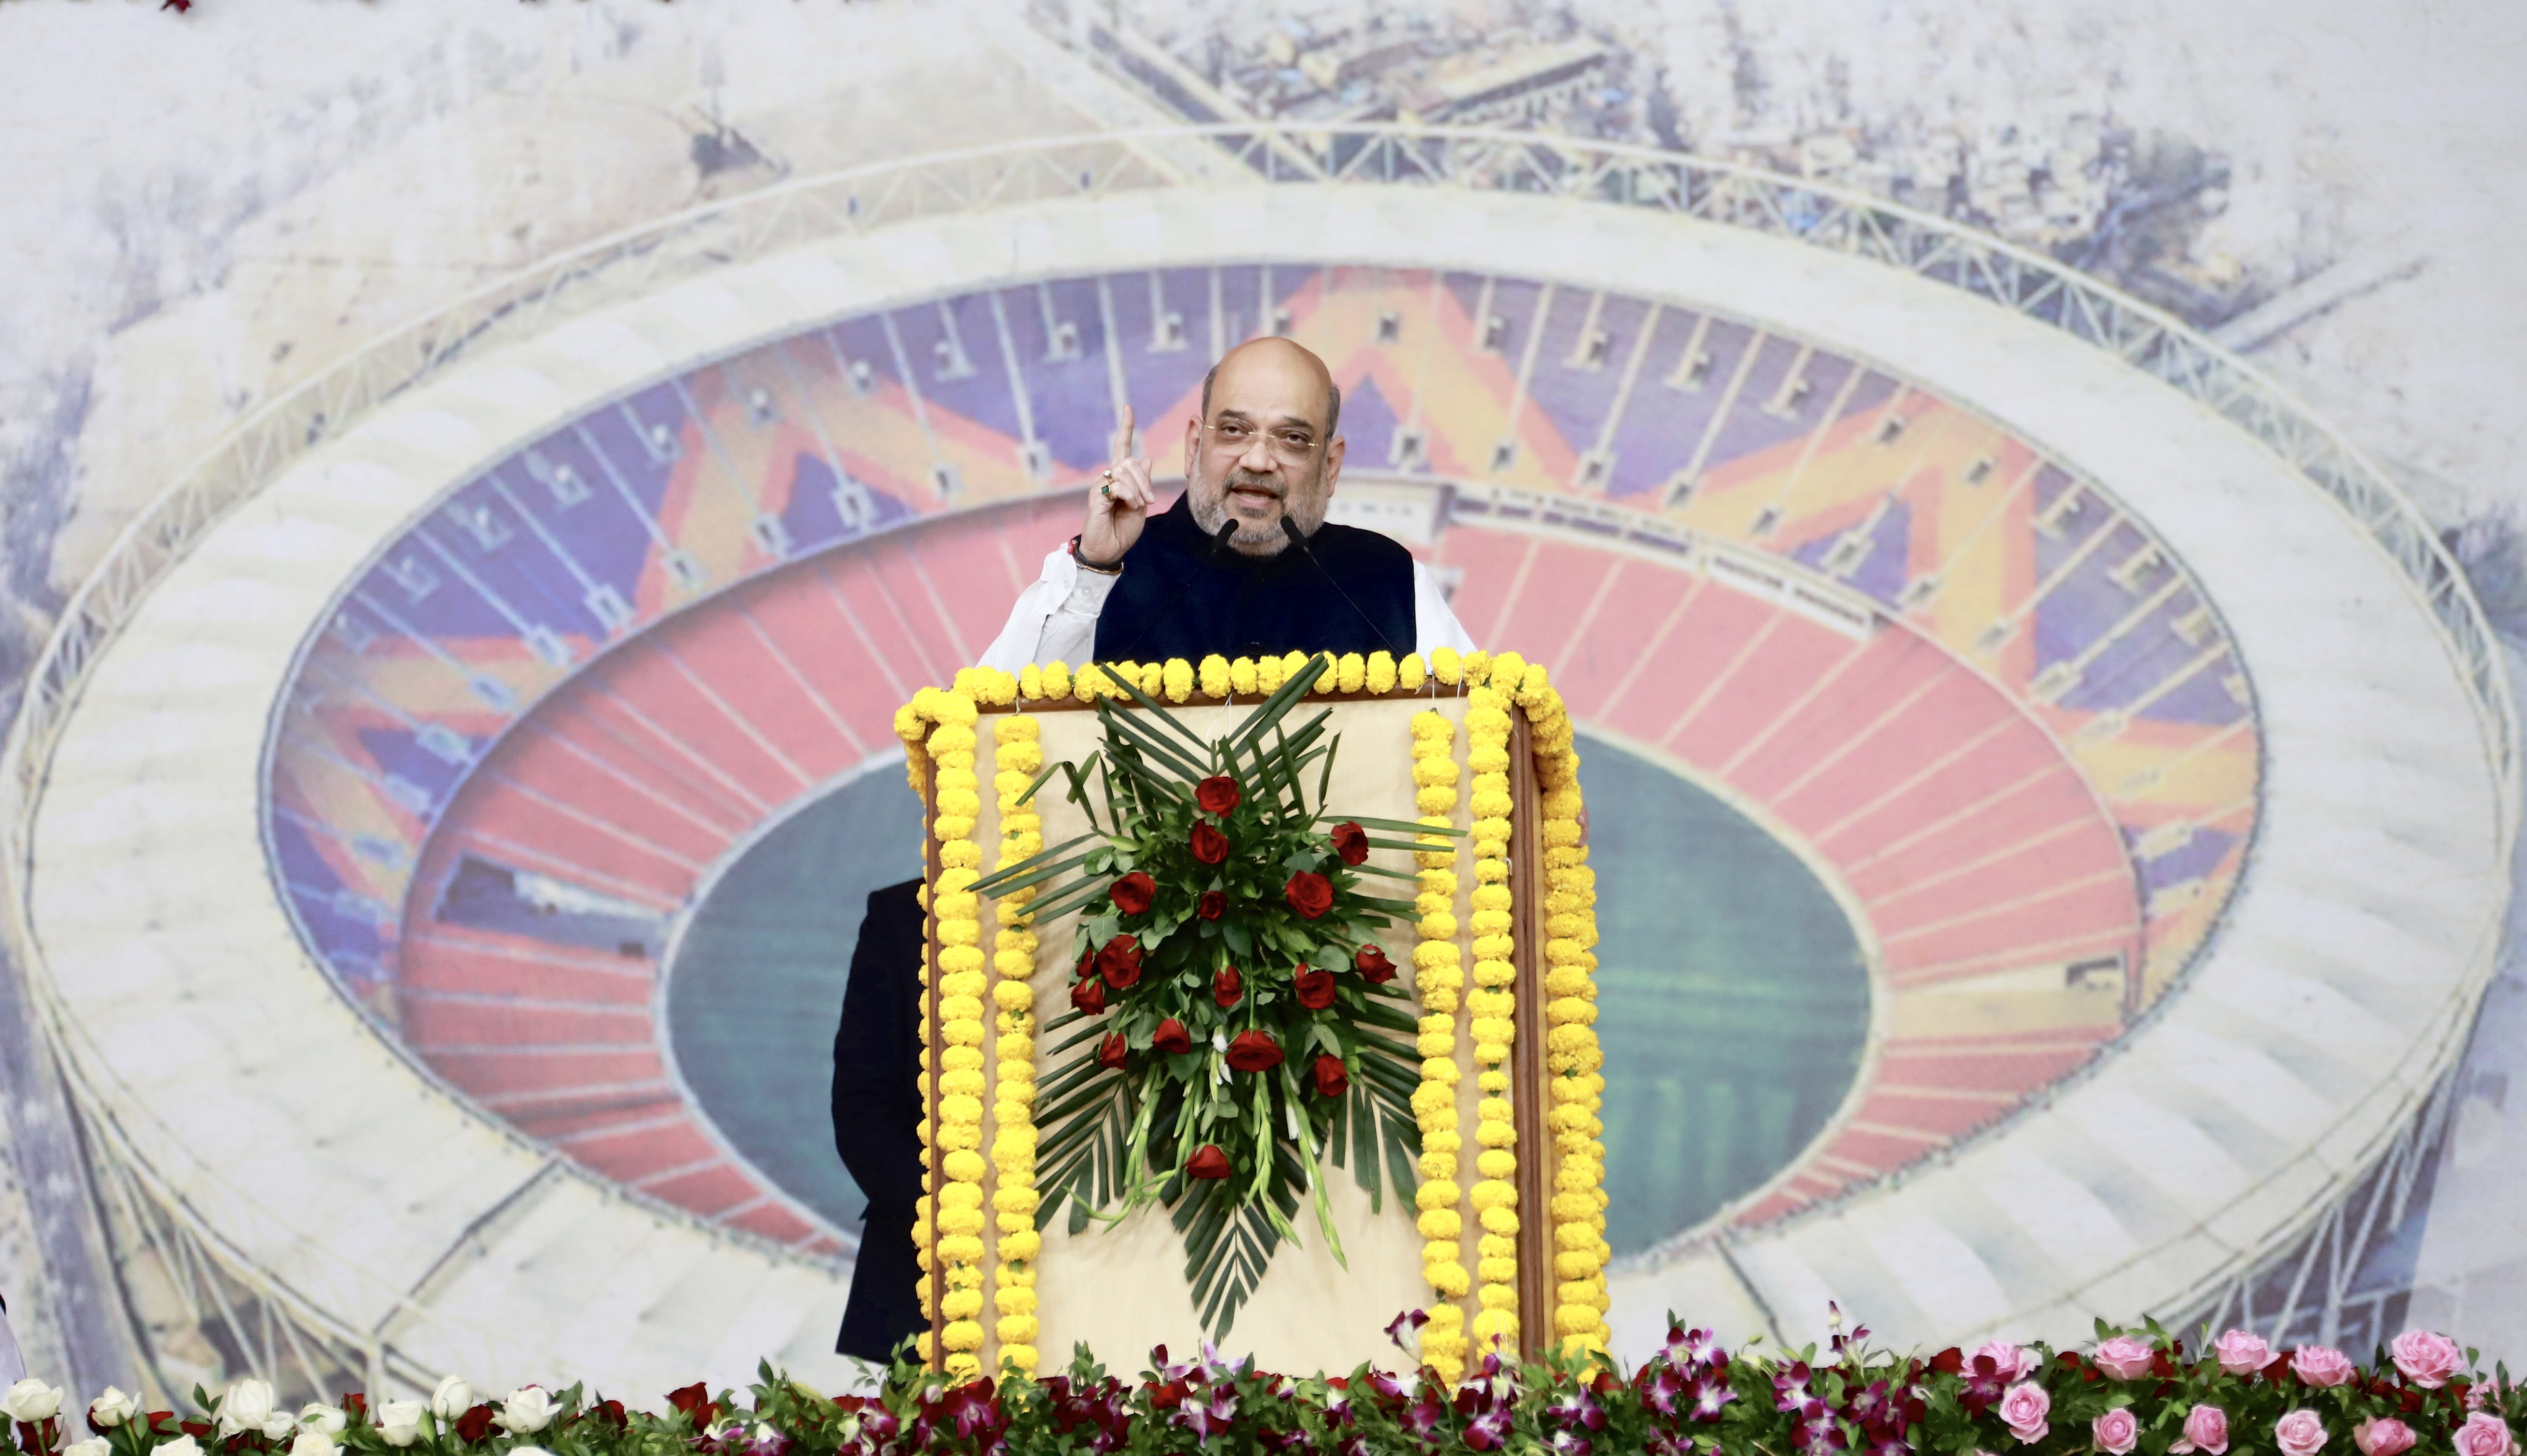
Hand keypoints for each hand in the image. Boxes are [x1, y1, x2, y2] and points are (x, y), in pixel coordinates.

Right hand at [1080, 404, 1154, 566]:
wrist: (1109, 550)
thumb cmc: (1123, 530)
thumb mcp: (1141, 505)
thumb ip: (1142, 483)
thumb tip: (1145, 457)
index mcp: (1121, 478)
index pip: (1122, 448)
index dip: (1126, 428)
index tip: (1128, 408)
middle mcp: (1109, 477)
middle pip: (1130, 461)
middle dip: (1144, 481)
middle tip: (1148, 501)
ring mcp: (1100, 485)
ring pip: (1126, 472)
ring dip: (1138, 490)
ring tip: (1136, 506)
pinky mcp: (1096, 495)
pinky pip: (1118, 485)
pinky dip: (1129, 496)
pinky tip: (1128, 506)